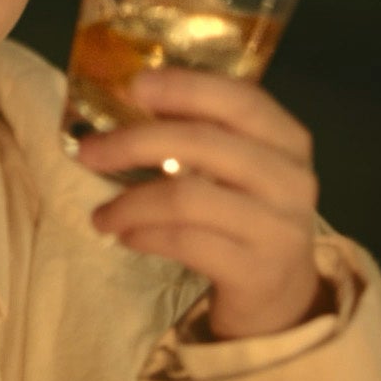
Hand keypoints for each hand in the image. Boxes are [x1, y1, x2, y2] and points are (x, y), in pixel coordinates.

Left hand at [76, 67, 331, 339]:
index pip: (239, 99)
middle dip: (134, 142)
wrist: (281, 295)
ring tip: (102, 214)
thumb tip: (131, 99)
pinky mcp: (257, 272)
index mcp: (288, 140)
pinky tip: (126, 236)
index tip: (134, 85)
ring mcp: (278, 228)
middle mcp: (291, 179)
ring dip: (130, 203)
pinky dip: (145, 236)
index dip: (186, 87)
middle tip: (88, 152)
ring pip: (186, 199)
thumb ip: (204, 132)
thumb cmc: (247, 214)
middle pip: (202, 143)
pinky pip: (184, 243)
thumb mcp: (241, 167)